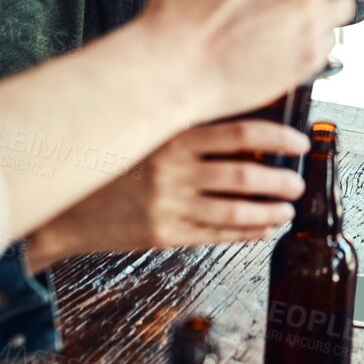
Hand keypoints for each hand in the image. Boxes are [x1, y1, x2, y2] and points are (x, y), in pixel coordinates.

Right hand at [23, 121, 310, 268]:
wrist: (63, 207)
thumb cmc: (108, 166)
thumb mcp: (144, 135)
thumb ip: (184, 129)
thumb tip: (240, 128)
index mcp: (171, 138)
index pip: (239, 133)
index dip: (277, 138)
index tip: (299, 143)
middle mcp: (174, 171)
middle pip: (245, 175)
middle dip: (280, 180)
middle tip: (298, 183)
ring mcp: (170, 206)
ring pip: (235, 210)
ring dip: (269, 211)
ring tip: (287, 210)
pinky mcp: (165, 235)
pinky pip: (216, 235)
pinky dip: (246, 232)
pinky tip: (262, 229)